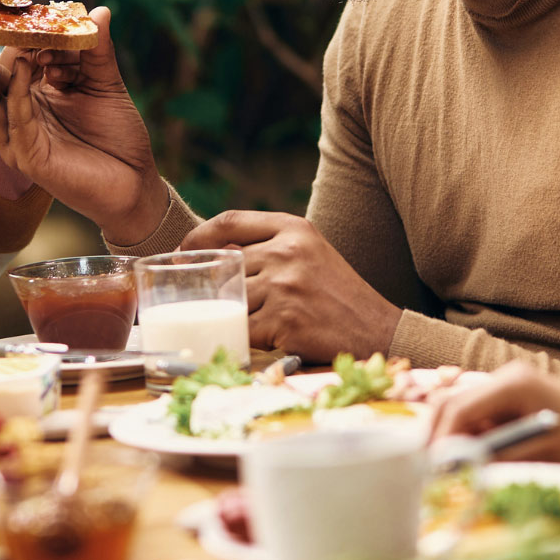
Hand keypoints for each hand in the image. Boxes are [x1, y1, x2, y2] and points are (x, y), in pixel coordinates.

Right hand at [0, 5, 170, 243]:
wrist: (135, 179)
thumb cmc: (116, 133)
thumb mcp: (104, 82)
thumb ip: (97, 49)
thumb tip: (98, 10)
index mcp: (28, 98)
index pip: (1, 65)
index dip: (1, 38)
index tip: (4, 9)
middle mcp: (16, 118)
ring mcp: (18, 139)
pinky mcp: (28, 158)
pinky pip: (14, 120)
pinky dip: (15, 92)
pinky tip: (23, 66)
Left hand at [181, 212, 402, 361]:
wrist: (375, 328)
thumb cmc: (338, 293)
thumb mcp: (310, 252)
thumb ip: (270, 246)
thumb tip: (215, 253)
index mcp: (294, 228)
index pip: (231, 220)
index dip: (199, 236)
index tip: (184, 252)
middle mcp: (288, 251)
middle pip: (225, 264)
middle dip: (213, 285)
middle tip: (206, 300)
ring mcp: (284, 286)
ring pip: (229, 298)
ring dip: (230, 314)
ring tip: (245, 322)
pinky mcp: (283, 320)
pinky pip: (242, 328)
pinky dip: (243, 337)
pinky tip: (259, 339)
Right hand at [428, 361, 559, 463]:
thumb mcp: (540, 454)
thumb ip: (495, 455)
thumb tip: (452, 468)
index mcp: (513, 383)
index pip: (458, 407)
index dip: (440, 439)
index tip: (428, 471)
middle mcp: (507, 376)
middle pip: (453, 402)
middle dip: (439, 436)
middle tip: (431, 473)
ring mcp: (510, 385)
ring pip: (463, 410)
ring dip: (455, 439)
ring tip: (453, 472)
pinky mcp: (515, 399)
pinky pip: (480, 417)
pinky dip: (472, 438)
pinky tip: (476, 460)